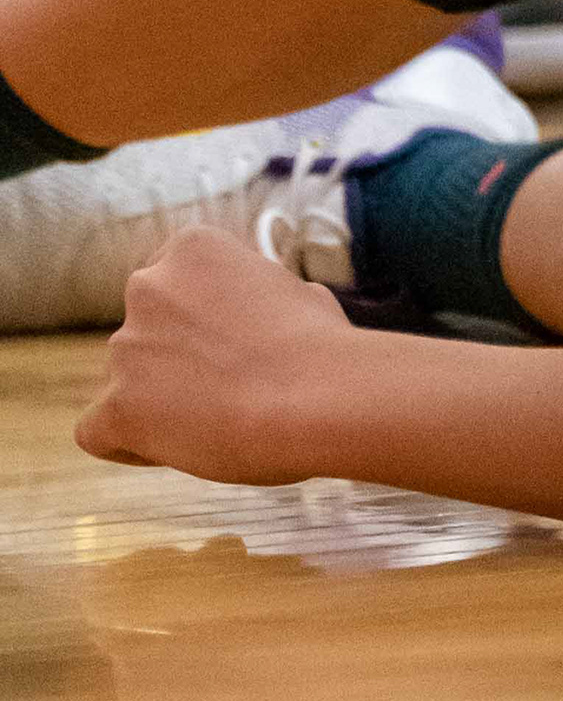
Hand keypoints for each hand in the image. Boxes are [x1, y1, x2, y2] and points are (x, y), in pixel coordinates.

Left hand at [76, 231, 355, 484]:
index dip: (201, 322)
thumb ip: (262, 300)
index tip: (234, 347)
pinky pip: (98, 431)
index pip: (174, 284)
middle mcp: (147, 288)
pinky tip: (176, 449)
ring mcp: (126, 346)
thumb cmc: (327, 351)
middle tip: (236, 389)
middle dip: (180, 362)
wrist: (323, 399)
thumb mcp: (302, 297)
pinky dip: (130, 443)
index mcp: (194, 250)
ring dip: (165, 402)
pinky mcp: (118, 405)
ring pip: (129, 383)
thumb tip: (270, 313)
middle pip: (147, 334)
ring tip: (227, 425)